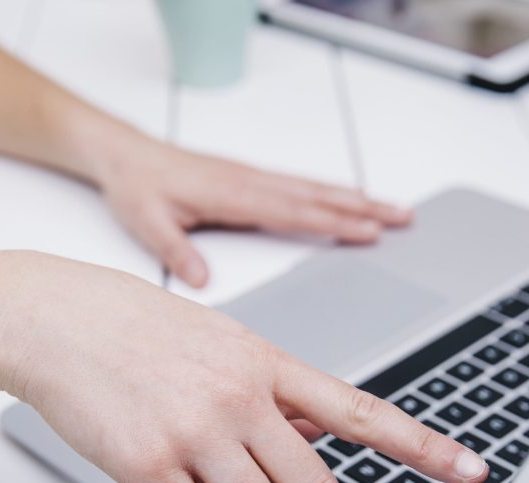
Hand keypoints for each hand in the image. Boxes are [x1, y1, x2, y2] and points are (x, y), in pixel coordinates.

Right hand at [0, 252, 486, 482]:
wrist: (58, 316)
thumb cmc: (136, 328)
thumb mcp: (221, 342)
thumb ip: (271, 393)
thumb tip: (312, 439)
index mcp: (266, 364)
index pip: (361, 412)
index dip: (424, 446)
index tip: (468, 470)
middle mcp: (240, 396)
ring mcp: (195, 430)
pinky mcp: (147, 464)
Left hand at [99, 135, 412, 287]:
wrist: (125, 156)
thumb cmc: (137, 186)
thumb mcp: (147, 222)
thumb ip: (176, 251)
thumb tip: (202, 281)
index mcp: (232, 195)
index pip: (293, 210)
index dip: (334, 221)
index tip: (369, 231)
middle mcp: (250, 182)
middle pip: (317, 195)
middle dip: (363, 207)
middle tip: (403, 217)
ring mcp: (254, 178)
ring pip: (314, 187)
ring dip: (355, 197)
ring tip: (392, 208)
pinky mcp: (250, 178)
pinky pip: (300, 184)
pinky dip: (331, 191)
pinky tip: (348, 196)